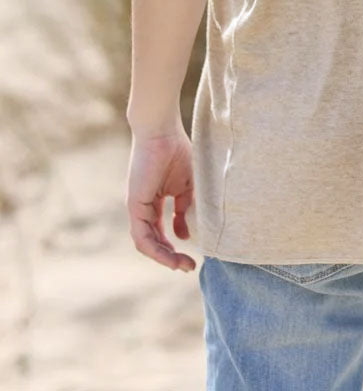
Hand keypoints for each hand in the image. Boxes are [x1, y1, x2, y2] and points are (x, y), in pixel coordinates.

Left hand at [125, 127, 195, 271]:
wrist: (161, 131)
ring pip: (147, 243)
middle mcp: (143, 207)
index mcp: (154, 201)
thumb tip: (184, 235)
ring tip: (182, 265)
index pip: (161, 231)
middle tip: (189, 267)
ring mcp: (137, 207)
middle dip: (171, 257)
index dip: (175, 246)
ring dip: (164, 258)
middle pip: (153, 241)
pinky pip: (142, 236)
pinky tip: (171, 257)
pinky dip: (156, 249)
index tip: (192, 256)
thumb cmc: (176, 150)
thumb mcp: (186, 186)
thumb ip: (184, 209)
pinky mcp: (134, 206)